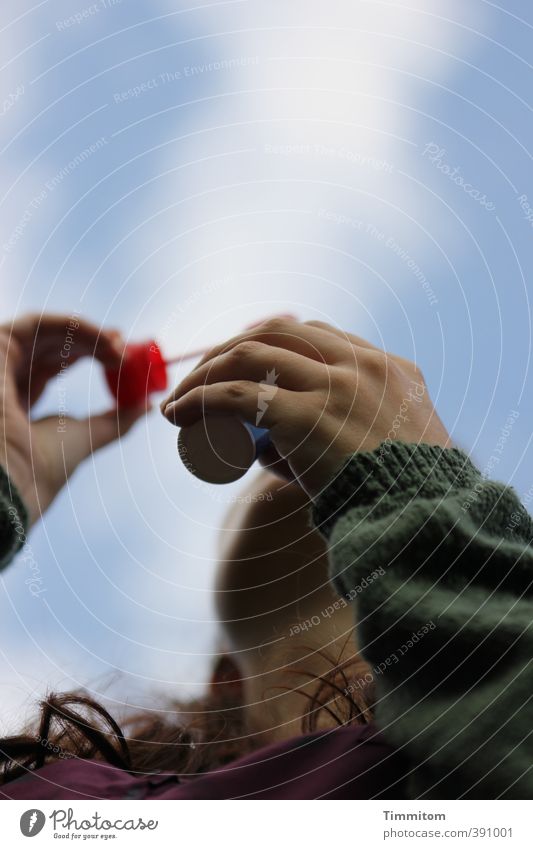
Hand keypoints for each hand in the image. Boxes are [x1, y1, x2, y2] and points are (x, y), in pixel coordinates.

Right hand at [0, 313, 145, 523]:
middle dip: (92, 340)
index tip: (122, 356)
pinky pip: (36, 323)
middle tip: (124, 348)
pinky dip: (72, 325)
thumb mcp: (89, 436)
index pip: (55, 364)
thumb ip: (117, 420)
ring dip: (88, 333)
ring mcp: (0, 363)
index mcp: (20, 400)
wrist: (18, 474)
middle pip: (52, 343)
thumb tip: (148, 407)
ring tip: (118, 346)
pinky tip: (101, 338)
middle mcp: (6, 378)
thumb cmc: (45, 466)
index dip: (89, 353)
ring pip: (48, 331)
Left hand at [160, 318, 450, 498]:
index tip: (240, 367)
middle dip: (230, 349)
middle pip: (277, 331)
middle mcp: (362, 365)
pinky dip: (200, 399)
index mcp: (387, 367)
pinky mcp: (308, 416)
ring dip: (207, 371)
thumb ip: (349, 437)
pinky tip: (179, 412)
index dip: (268, 345)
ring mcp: (335, 386)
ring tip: (181, 399)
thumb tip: (272, 451)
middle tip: (201, 379)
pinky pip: (237, 396)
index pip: (315, 335)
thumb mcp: (391, 449)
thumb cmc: (406, 496)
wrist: (423, 520)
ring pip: (250, 353)